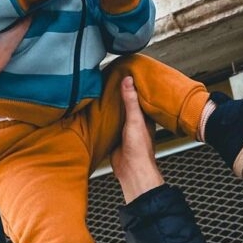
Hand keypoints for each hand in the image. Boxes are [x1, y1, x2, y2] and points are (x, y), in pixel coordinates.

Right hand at [111, 76, 164, 202]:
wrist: (131, 170)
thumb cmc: (139, 149)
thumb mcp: (135, 120)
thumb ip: (131, 101)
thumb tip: (128, 81)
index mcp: (145, 116)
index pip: (139, 95)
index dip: (132, 85)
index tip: (125, 72)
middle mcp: (135, 122)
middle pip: (126, 103)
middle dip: (119, 93)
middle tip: (110, 79)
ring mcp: (125, 129)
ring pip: (117, 113)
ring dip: (111, 105)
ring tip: (102, 91)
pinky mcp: (115, 136)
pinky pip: (109, 123)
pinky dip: (104, 117)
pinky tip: (97, 110)